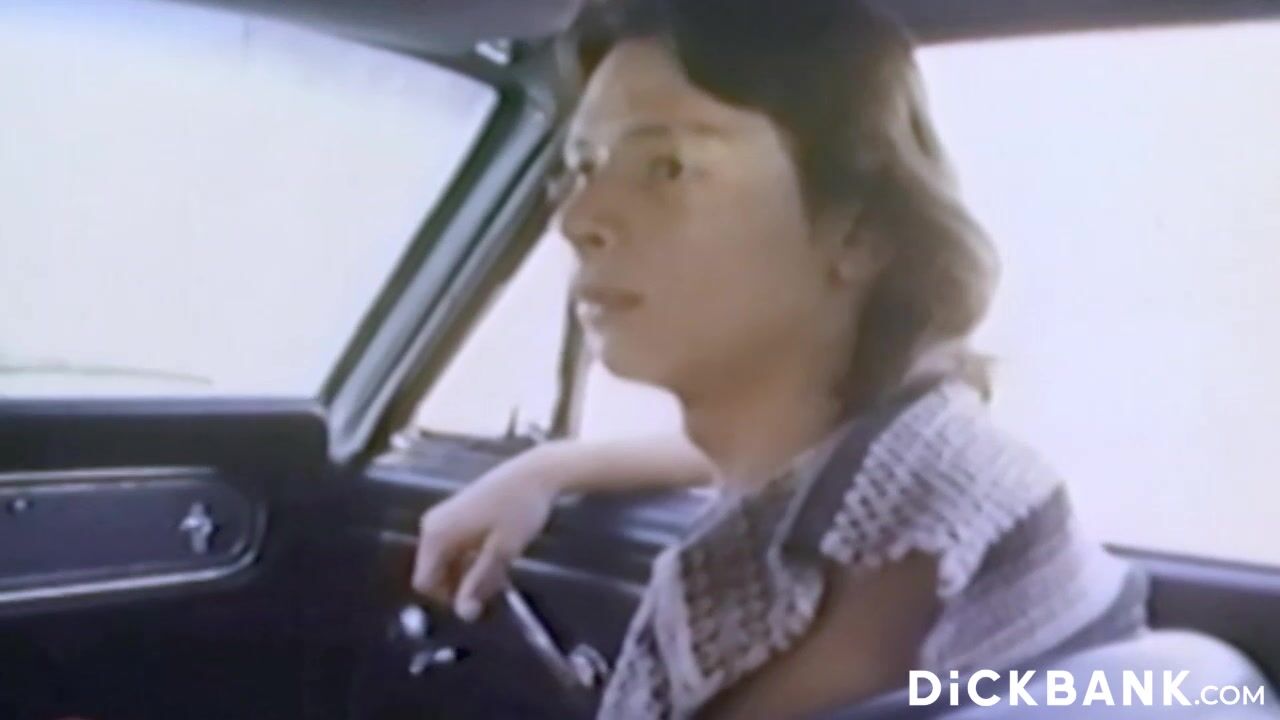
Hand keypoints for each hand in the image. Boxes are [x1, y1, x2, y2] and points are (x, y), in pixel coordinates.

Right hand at [410, 446, 563, 621]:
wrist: (535, 472)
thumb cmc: (520, 511)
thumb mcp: (502, 552)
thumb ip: (479, 583)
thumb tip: (464, 615)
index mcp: (436, 534)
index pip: (425, 583)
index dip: (450, 597)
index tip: (482, 597)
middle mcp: (432, 525)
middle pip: (435, 573)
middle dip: (461, 585)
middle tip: (497, 584)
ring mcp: (443, 517)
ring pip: (446, 561)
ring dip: (469, 573)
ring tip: (502, 570)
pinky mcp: (456, 514)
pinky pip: (454, 547)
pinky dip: (471, 558)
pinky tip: (498, 555)